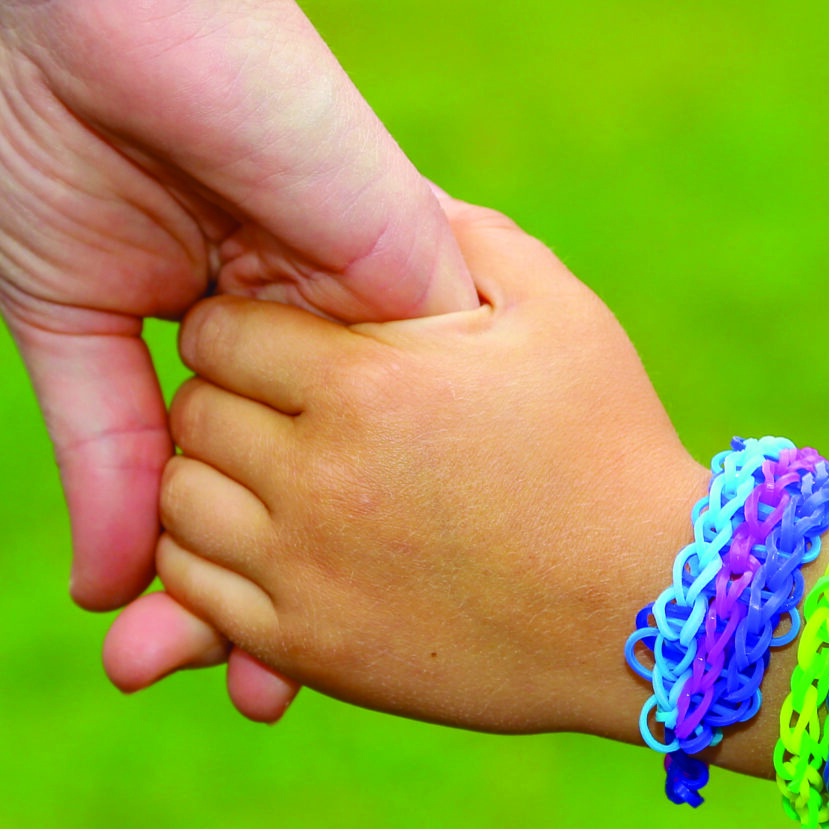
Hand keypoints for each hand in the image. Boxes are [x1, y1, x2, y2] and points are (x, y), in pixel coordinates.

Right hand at [0, 0, 476, 718]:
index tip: (179, 669)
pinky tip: (391, 588)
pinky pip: (427, 395)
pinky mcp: (407, 265)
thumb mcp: (67, 320)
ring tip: (302, 682)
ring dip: (343, 570)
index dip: (204, 573)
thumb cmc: (61, 135)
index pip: (228, 476)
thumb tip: (102, 591)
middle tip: (254, 703)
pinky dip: (406, 490)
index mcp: (224, 326)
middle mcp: (306, 327)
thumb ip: (104, 452)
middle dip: (276, 598)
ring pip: (375, 465)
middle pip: (310, 488)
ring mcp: (361, 303)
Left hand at [150, 201, 706, 736]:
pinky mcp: (309, 647)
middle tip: (270, 402)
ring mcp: (307, 569)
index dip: (238, 321)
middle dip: (220, 394)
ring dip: (206, 475)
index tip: (274, 337)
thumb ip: (460, 234)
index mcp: (368, 383)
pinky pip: (196, 590)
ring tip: (265, 467)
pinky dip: (207, 558)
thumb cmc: (609, 446)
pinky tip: (264, 537)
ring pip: (180, 500)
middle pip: (191, 411)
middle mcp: (320, 476)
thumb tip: (386, 182)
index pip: (219, 328)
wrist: (648, 609)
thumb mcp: (556, 310)